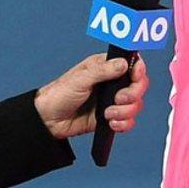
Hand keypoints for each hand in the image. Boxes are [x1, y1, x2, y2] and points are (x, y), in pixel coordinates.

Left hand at [34, 53, 148, 138]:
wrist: (49, 120)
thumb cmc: (59, 94)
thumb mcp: (80, 79)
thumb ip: (102, 71)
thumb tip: (124, 64)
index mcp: (105, 67)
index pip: (131, 64)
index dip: (138, 69)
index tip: (135, 76)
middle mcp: (112, 83)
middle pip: (138, 86)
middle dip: (132, 94)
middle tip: (118, 99)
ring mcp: (112, 101)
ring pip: (135, 105)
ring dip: (125, 112)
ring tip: (108, 114)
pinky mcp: (111, 117)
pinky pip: (128, 121)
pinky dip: (123, 124)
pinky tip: (111, 123)